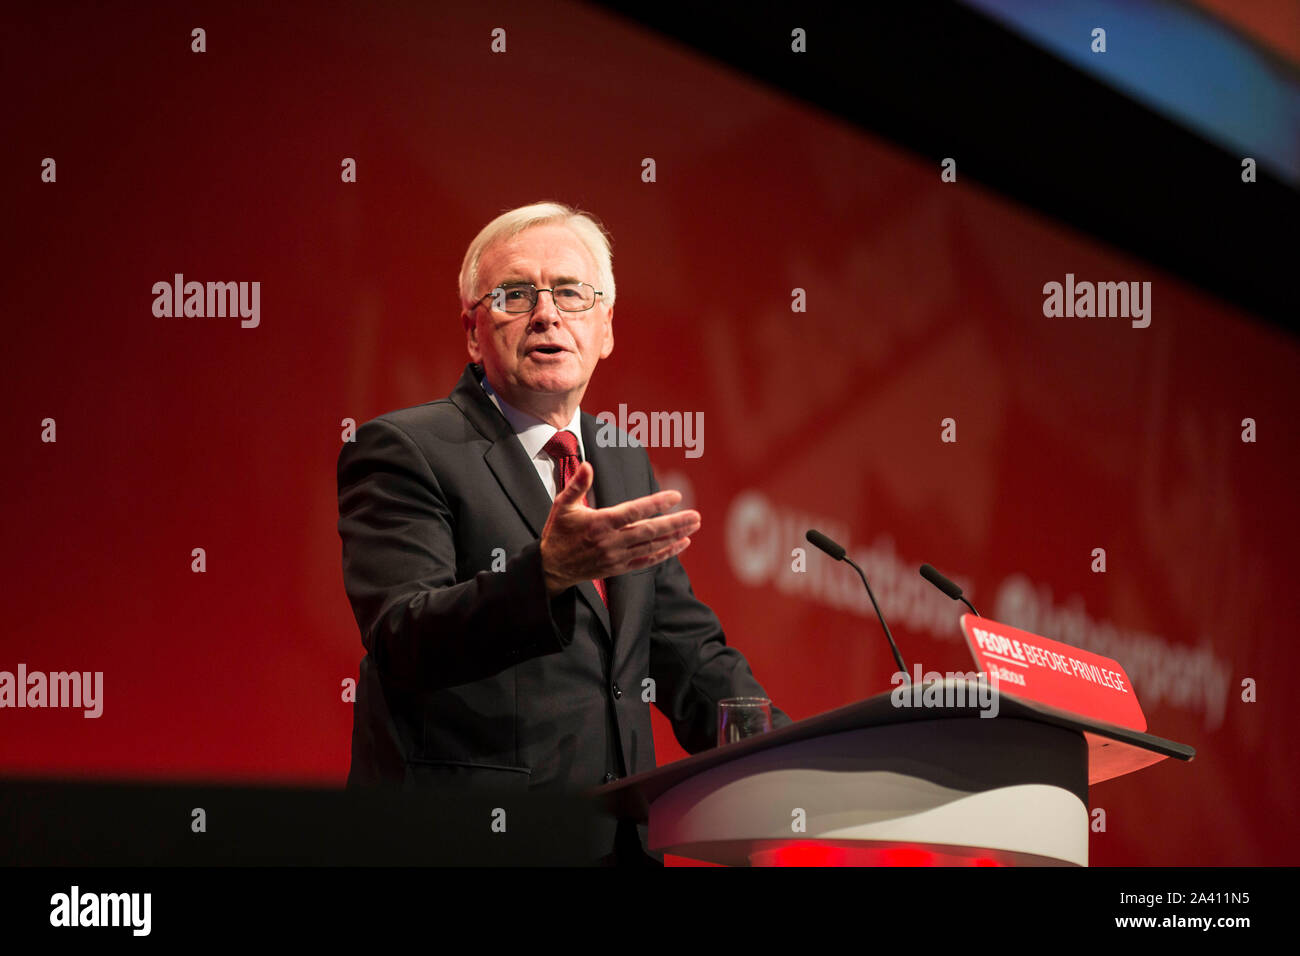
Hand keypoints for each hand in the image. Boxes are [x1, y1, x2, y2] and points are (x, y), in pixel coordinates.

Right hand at [539, 461, 699, 596]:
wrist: (551, 567)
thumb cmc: (558, 532)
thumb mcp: (562, 505)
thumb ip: (577, 485)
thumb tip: (588, 465)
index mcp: (599, 523)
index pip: (633, 512)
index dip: (656, 504)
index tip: (675, 496)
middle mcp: (610, 541)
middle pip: (648, 531)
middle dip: (674, 523)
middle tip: (696, 515)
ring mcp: (616, 557)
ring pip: (651, 547)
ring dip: (674, 536)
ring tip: (693, 526)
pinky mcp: (618, 568)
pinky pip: (646, 562)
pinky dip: (665, 553)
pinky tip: (681, 544)